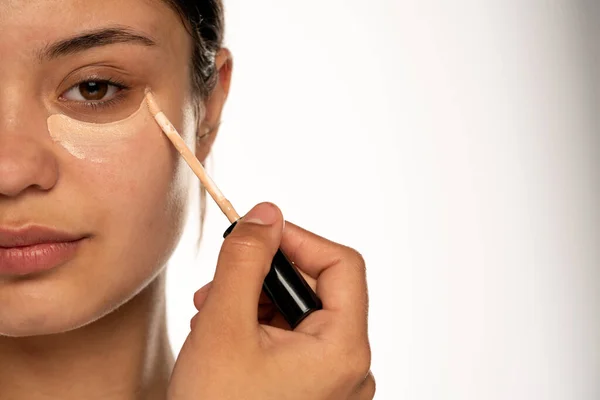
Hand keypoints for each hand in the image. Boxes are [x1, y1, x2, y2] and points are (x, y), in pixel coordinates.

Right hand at [168, 202, 374, 399]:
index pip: (342, 265)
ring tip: (213, 313)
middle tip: (222, 280)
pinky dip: (263, 329)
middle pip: (320, 289)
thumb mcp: (223, 325)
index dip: (299, 240)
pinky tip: (226, 335)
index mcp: (344, 350)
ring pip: (303, 316)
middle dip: (267, 276)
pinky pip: (296, 343)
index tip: (258, 232)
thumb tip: (265, 213)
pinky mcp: (314, 392)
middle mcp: (350, 368)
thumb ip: (246, 260)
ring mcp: (333, 383)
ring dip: (258, 302)